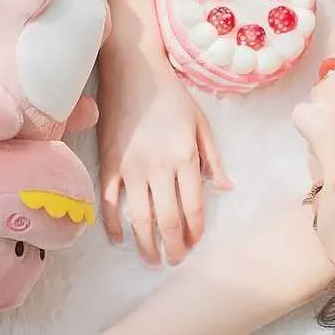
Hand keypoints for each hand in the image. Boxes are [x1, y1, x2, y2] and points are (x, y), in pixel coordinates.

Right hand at [97, 50, 231, 265]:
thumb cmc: (172, 97)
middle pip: (167, 219)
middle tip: (176, 261)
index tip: (195, 244)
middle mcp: (158, 168)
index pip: (192, 207)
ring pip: (138, 217)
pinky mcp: (108, 164)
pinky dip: (112, 223)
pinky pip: (108, 201)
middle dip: (173, 247)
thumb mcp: (201, 124)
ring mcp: (130, 168)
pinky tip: (118, 238)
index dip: (195, 231)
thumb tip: (226, 189)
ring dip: (145, 244)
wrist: (133, 72)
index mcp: (184, 158)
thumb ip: (213, 159)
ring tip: (152, 258)